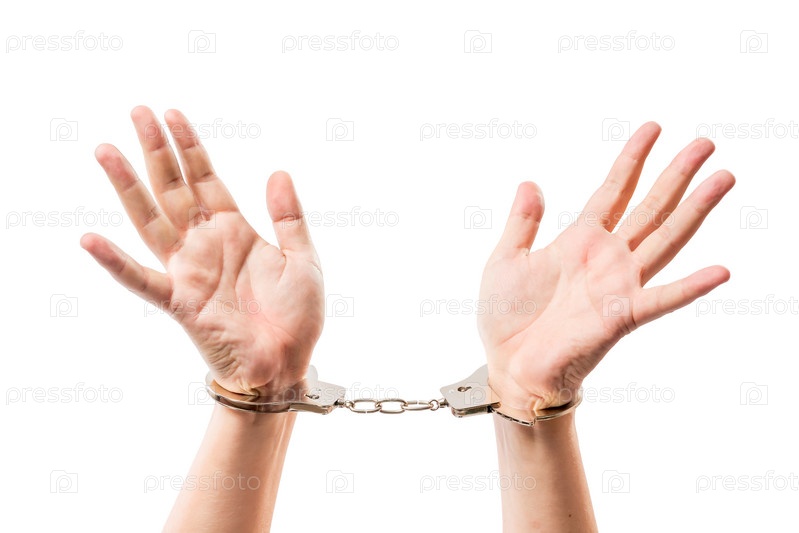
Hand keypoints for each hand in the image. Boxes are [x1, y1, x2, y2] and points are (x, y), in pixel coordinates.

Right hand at [80, 106, 323, 395]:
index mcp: (236, 231)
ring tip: (106, 152)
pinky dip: (115, 263)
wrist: (287, 365)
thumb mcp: (302, 259)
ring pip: (150, 222)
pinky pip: (142, 280)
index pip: (205, 179)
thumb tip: (277, 170)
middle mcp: (206, 245)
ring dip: (128, 189)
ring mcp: (189, 271)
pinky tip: (90, 240)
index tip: (172, 114)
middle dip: (156, 151)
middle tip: (137, 111)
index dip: (189, 148)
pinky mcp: (179, 303)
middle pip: (173, 190)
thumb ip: (287, 217)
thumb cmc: (297, 317)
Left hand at [477, 122, 734, 411]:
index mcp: (580, 241)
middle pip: (651, 208)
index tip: (653, 127)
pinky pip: (662, 300)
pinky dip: (690, 287)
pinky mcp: (622, 316)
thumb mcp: (506, 259)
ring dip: (695, 211)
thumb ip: (523, 222)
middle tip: (706, 143)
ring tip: (723, 179)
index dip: (632, 160)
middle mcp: (607, 258)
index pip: (613, 191)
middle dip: (677, 175)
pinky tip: (720, 271)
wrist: (509, 365)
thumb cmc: (507, 318)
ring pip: (665, 240)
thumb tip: (530, 182)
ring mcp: (619, 285)